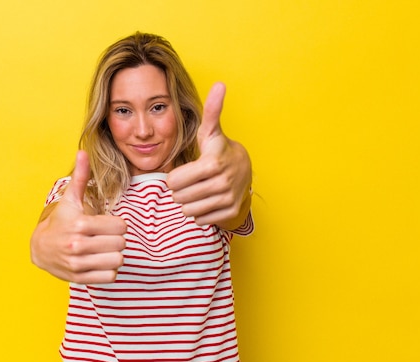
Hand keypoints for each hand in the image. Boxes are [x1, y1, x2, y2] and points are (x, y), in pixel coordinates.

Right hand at [30, 151, 126, 283]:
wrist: (40, 248)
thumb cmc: (61, 221)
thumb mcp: (70, 200)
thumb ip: (80, 177)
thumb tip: (82, 152)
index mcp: (80, 224)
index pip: (120, 226)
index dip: (118, 224)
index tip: (108, 224)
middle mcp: (78, 245)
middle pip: (121, 244)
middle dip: (117, 240)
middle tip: (106, 237)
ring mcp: (78, 263)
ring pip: (118, 261)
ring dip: (115, 255)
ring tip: (104, 249)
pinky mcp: (79, 278)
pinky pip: (110, 277)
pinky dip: (109, 270)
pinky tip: (100, 262)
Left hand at [167, 82, 251, 228]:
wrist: (244, 172)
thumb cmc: (219, 150)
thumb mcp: (212, 132)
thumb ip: (212, 110)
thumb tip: (220, 84)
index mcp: (213, 163)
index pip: (174, 181)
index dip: (175, 177)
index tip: (185, 171)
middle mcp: (222, 183)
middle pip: (179, 197)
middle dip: (180, 190)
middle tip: (192, 181)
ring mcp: (227, 199)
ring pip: (188, 210)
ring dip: (188, 202)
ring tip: (198, 190)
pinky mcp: (229, 213)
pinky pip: (199, 219)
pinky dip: (199, 212)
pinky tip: (207, 200)